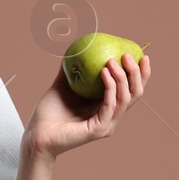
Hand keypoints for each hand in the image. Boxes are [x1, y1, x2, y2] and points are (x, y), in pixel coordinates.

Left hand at [22, 50, 150, 160]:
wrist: (37, 133)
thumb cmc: (49, 112)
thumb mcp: (63, 85)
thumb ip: (72, 69)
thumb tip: (78, 46)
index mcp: (107, 106)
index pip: (131, 90)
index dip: (141, 73)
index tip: (141, 54)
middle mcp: (111, 116)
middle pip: (135, 94)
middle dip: (136, 73)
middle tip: (129, 55)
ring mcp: (107, 124)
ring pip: (125, 99)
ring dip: (122, 77)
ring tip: (112, 61)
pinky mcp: (99, 129)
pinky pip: (110, 105)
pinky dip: (110, 87)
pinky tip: (103, 72)